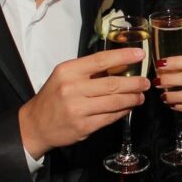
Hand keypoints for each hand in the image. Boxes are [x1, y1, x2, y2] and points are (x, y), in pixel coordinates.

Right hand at [19, 47, 148, 158]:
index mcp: (68, 71)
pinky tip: (128, 107)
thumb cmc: (54, 97)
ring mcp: (78, 109)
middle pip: (112, 83)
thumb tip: (122, 64)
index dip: (123, 56)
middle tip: (145, 82)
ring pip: (115, 102)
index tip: (140, 54)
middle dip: (134, 83)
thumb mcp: (65, 77)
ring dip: (132, 98)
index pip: (101, 60)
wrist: (35, 124)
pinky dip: (123, 111)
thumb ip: (90, 71)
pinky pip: (110, 117)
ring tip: (140, 96)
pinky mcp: (84, 126)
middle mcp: (72, 88)